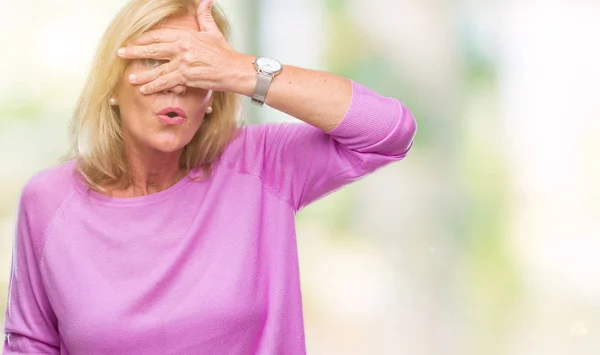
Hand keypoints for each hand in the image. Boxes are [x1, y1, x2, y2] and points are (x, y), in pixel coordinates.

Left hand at [117, 0, 248, 93]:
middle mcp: (182, 49)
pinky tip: (144, 90)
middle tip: (120, 53)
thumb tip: (206, 0)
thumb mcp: (213, 32)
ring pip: (157, 69)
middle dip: (135, 52)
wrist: (235, 70)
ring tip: (130, 78)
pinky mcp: (187, 77)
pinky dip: (154, 87)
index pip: (160, 36)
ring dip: (142, 74)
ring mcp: (184, 64)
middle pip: (153, 50)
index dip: (144, 39)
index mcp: (186, 37)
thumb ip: (205, 16)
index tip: (134, 41)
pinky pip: (167, 82)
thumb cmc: (225, 54)